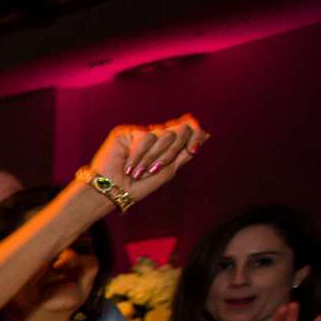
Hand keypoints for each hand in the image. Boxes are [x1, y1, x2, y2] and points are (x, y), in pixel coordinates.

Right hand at [86, 116, 207, 201]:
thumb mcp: (168, 170)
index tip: (194, 149)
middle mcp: (156, 135)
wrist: (113, 192)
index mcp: (167, 145)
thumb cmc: (139, 186)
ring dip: (154, 158)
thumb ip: (185, 152)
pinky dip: (139, 156)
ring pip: (165, 135)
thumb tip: (207, 133)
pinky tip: (129, 167)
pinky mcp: (126, 132)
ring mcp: (141, 133)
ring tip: (139, 172)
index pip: (188, 128)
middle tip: (156, 169)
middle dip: (172, 152)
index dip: (196, 134)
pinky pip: (146, 137)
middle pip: (180, 130)